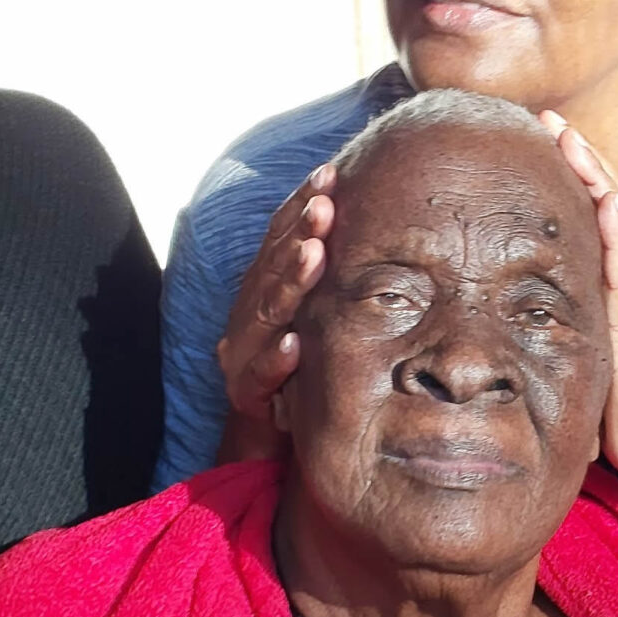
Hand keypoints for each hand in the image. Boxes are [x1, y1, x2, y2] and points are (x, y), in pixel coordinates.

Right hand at [212, 162, 333, 462]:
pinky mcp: (245, 397)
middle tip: (324, 204)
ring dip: (289, 283)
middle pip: (272, 268)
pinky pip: (260, 377)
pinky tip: (294, 343)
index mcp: (265, 292)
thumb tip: (374, 224)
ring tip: (312, 255)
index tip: (329, 175)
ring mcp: (243, 356)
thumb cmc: (307, 371)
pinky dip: (276, 358)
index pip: (280, 240)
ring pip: (265, 314)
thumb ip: (331, 279)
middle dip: (298, 232)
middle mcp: (249, 318)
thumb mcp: (322, 319)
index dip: (300, 206)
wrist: (271, 441)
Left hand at [539, 112, 617, 485]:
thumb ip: (567, 311)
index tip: (545, 135)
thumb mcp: (588, 340)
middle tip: (550, 118)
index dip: (577, 172)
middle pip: (612, 202)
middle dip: (583, 157)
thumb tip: (519, 297)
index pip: (601, 212)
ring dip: (598, 178)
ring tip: (572, 139)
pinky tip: (606, 201)